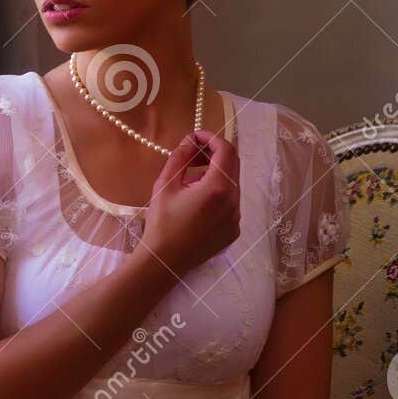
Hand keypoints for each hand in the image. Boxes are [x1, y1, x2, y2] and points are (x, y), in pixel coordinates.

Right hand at [140, 128, 240, 278]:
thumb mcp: (165, 185)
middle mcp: (233, 202)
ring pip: (232, 185)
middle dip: (214, 154)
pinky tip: (197, 204)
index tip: (196, 137)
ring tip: (190, 182)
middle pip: (233, 165)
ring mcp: (236, 218)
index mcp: (217, 188)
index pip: (226, 150)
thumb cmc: (161, 222)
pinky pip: (231, 203)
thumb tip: (189, 140)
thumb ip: (180, 157)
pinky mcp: (233, 230)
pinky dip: (218, 195)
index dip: (212, 138)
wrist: (165, 261)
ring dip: (215, 175)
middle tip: (192, 155)